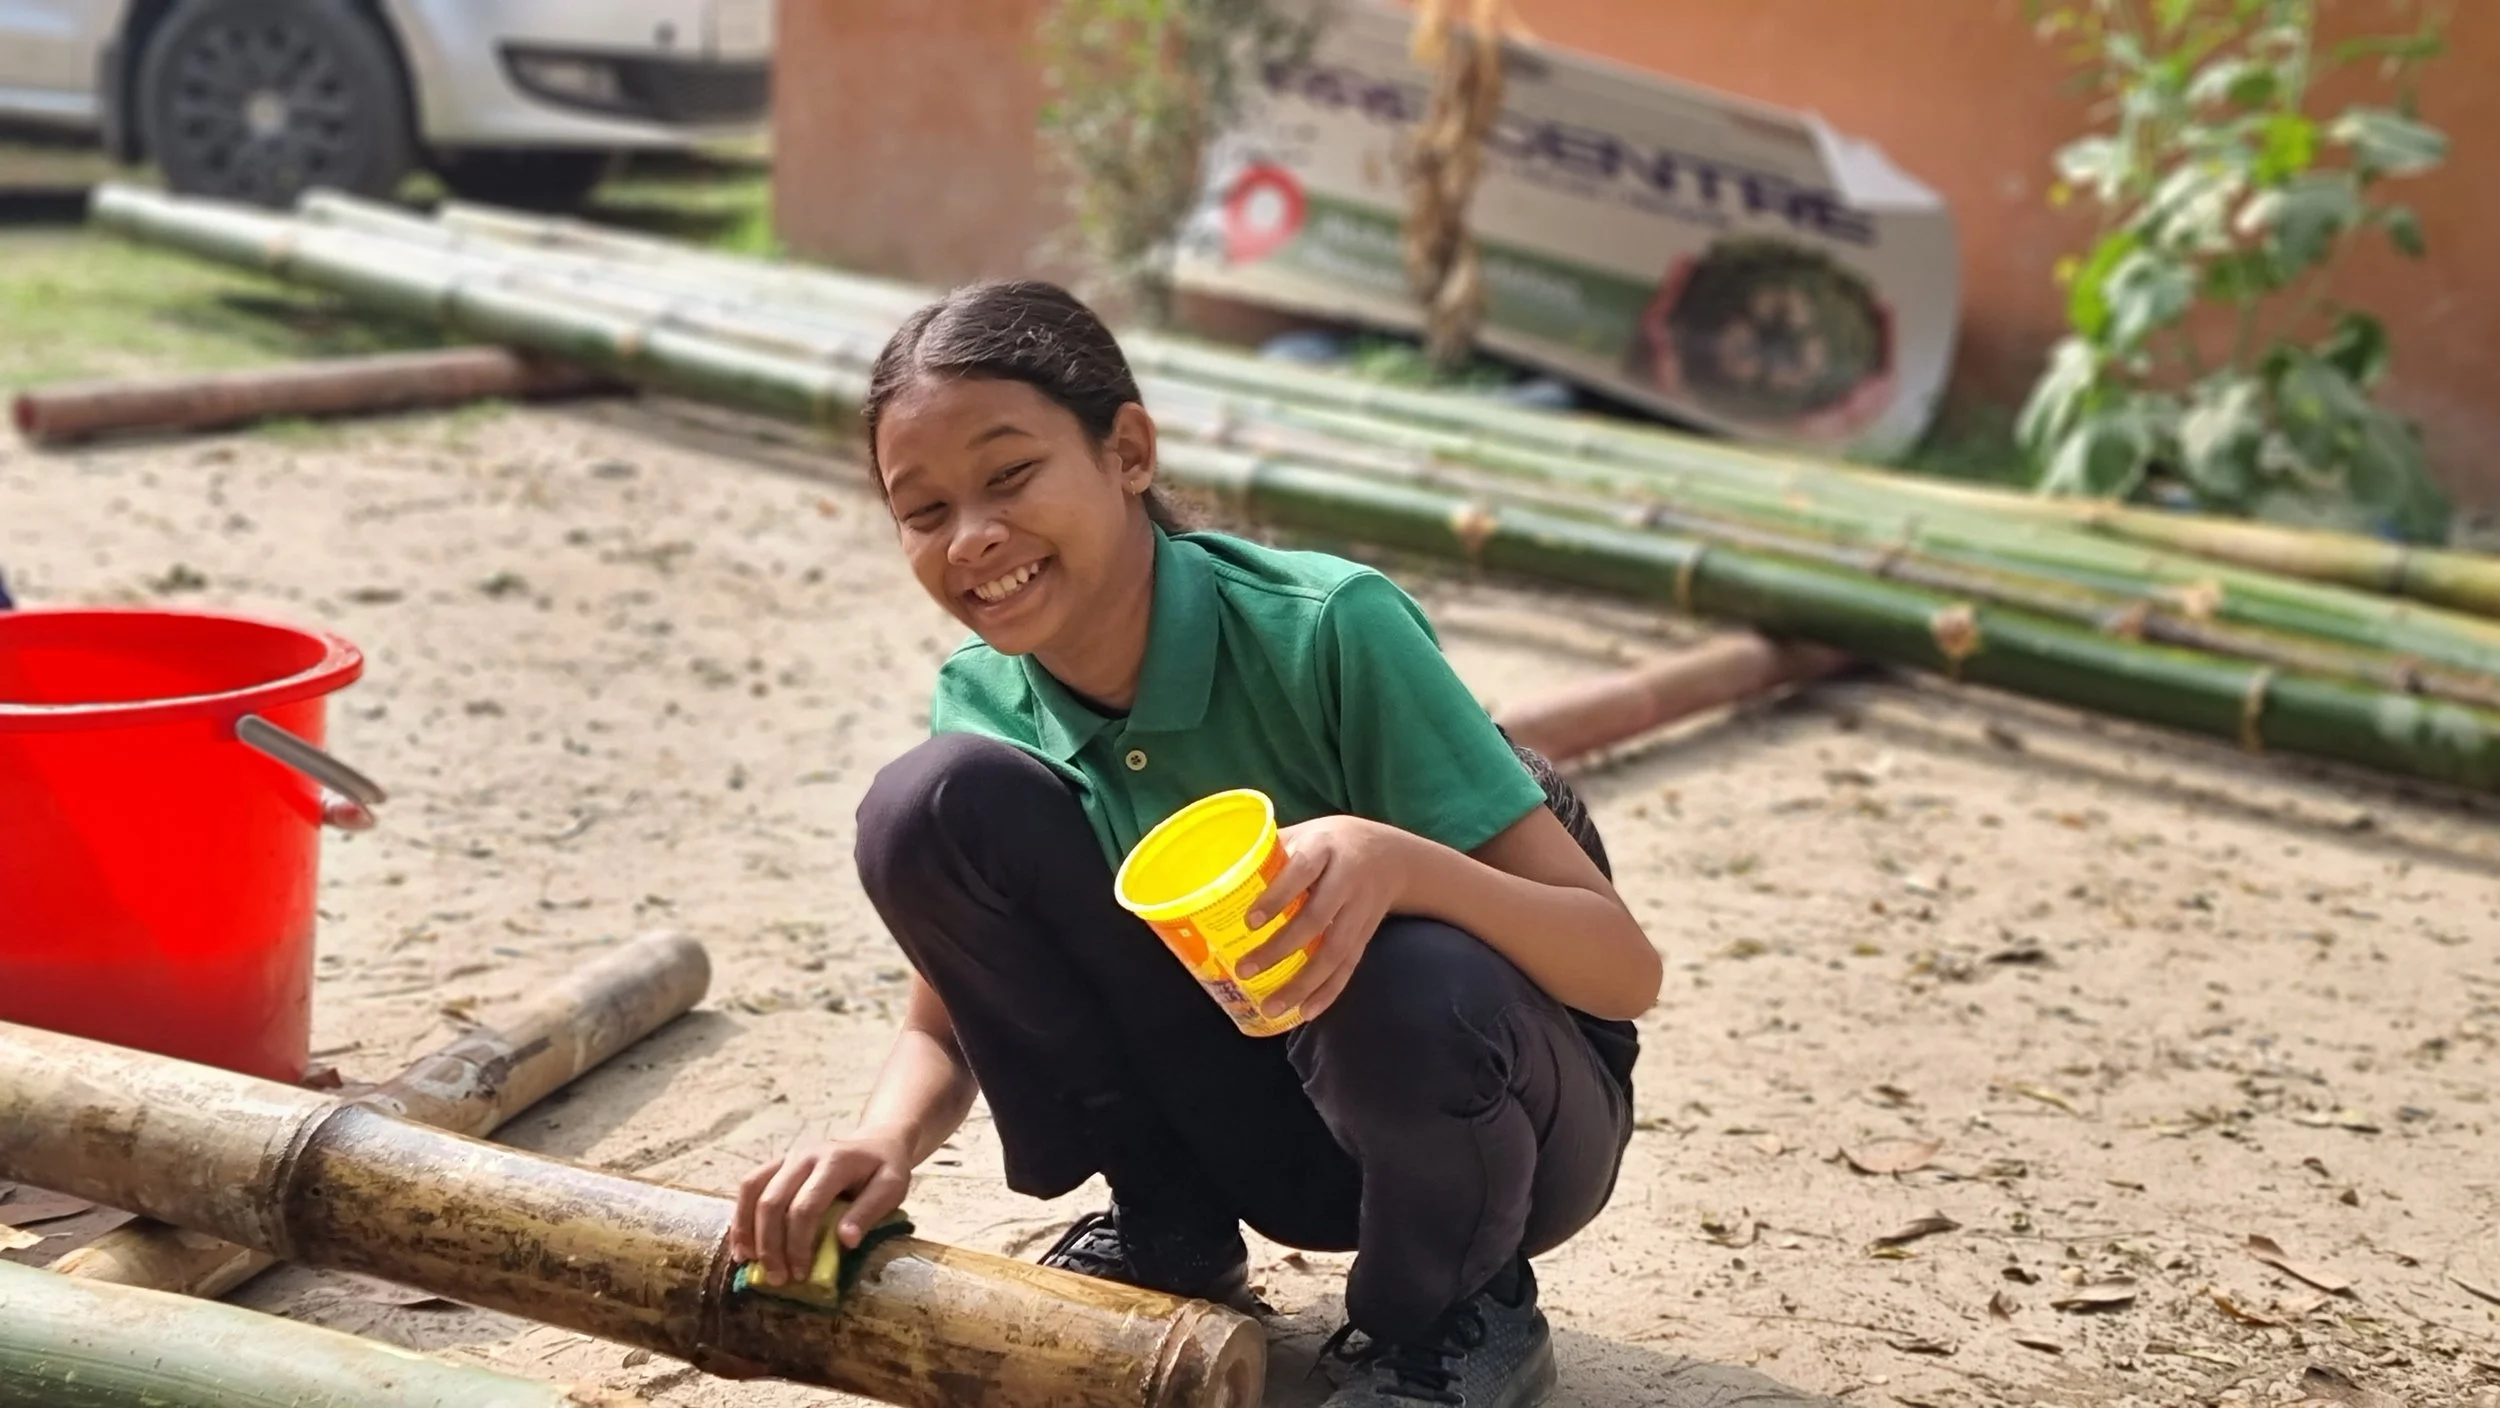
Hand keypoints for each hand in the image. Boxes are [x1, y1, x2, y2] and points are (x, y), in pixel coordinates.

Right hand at [729, 1130, 913, 1285]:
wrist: (876, 1142)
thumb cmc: (884, 1170)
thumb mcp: (892, 1188)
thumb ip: (869, 1212)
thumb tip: (846, 1241)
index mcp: (834, 1162)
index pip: (805, 1207)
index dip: (798, 1244)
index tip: (800, 1274)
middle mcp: (804, 1155)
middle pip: (773, 1201)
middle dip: (770, 1245)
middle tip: (776, 1278)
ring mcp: (787, 1156)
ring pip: (752, 1191)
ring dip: (747, 1230)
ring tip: (749, 1264)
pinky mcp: (777, 1163)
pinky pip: (749, 1186)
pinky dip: (741, 1216)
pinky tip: (742, 1244)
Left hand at [1236, 815, 1412, 1021]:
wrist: (1393, 856)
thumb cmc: (1332, 843)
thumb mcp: (1306, 833)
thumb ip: (1269, 851)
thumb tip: (1215, 869)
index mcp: (1325, 847)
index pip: (1302, 871)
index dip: (1277, 896)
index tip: (1250, 921)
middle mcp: (1347, 879)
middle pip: (1317, 918)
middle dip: (1281, 948)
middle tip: (1246, 969)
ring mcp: (1360, 910)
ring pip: (1334, 950)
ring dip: (1303, 982)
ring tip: (1272, 1006)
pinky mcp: (1366, 935)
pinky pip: (1349, 966)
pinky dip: (1329, 991)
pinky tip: (1306, 1011)